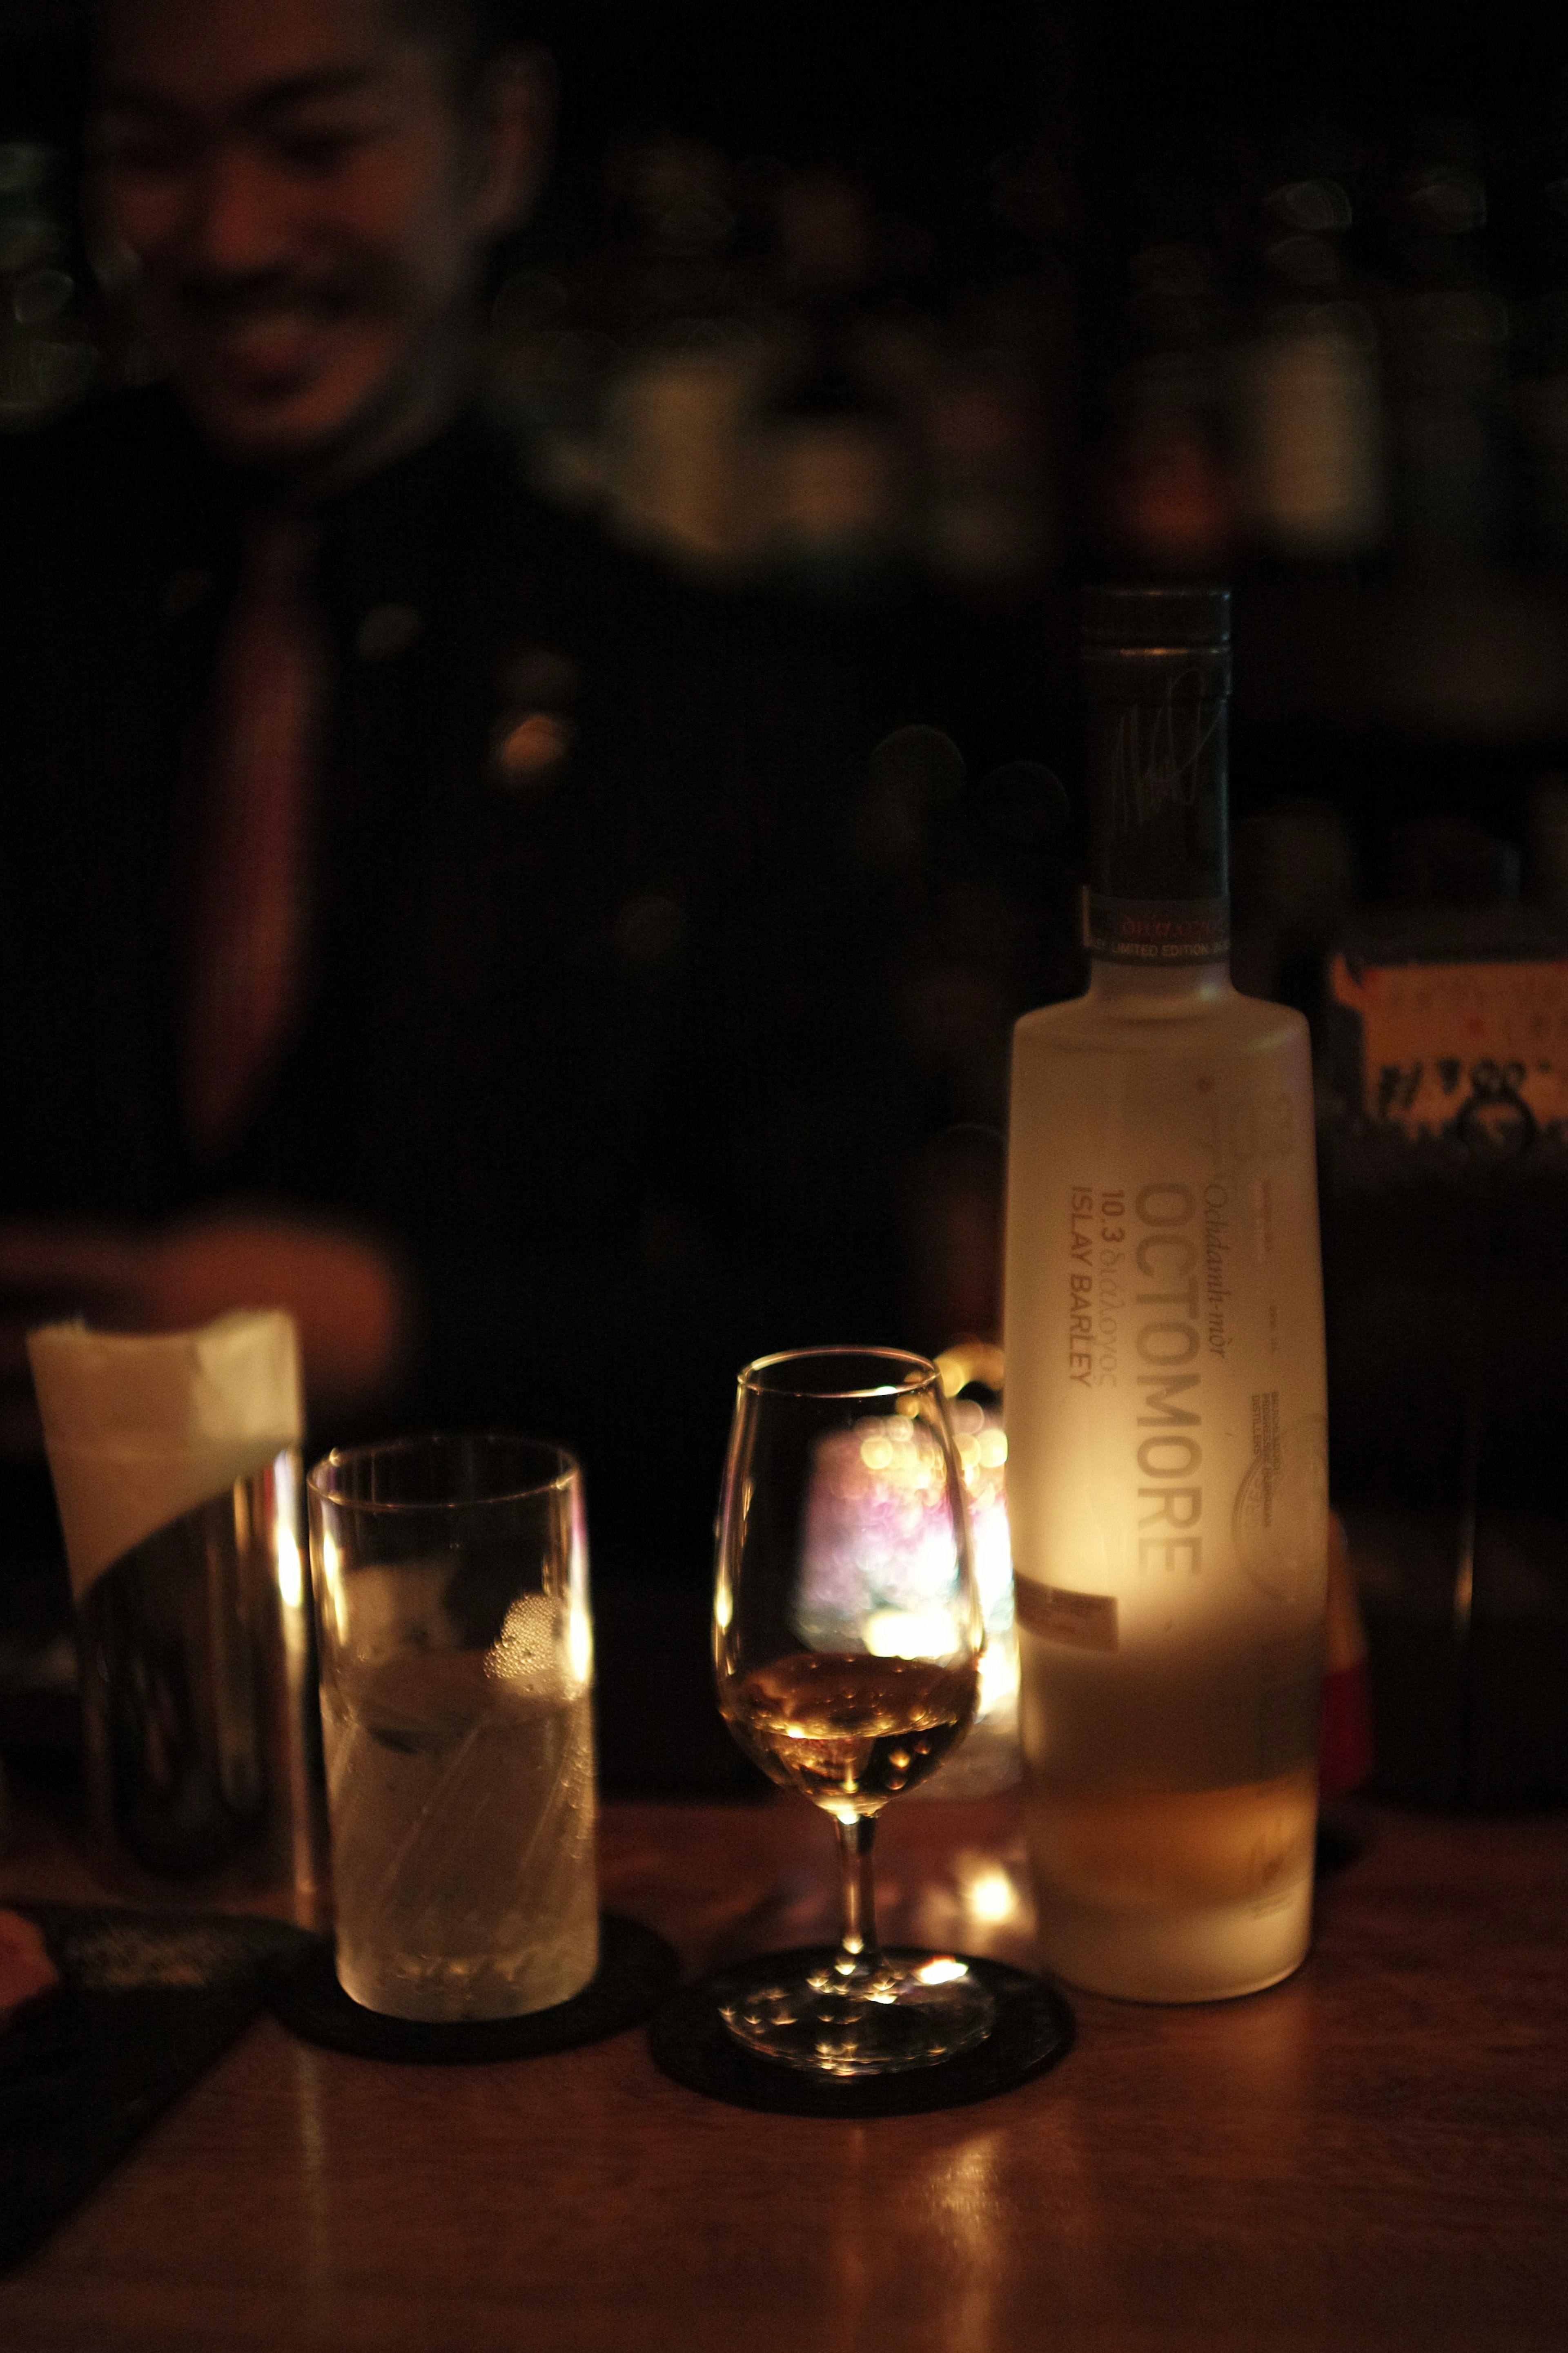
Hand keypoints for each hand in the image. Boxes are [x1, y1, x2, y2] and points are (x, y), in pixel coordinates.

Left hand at [0, 1211, 410, 1454]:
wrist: (389, 1333)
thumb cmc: (315, 1270)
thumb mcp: (233, 1236)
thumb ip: (165, 1257)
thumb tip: (116, 1274)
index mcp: (167, 1271)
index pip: (63, 1259)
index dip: (13, 1259)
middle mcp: (154, 1335)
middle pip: (48, 1341)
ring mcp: (170, 1391)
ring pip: (69, 1402)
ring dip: (17, 1405)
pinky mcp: (191, 1435)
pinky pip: (114, 1443)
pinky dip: (67, 1442)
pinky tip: (35, 1438)